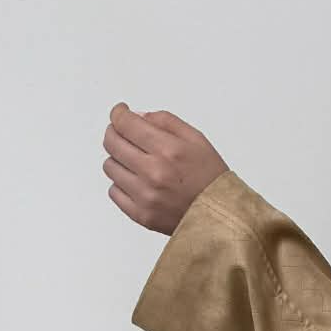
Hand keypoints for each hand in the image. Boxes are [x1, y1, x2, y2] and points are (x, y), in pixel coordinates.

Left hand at [103, 103, 228, 233]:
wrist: (221, 217)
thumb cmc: (211, 179)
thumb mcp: (196, 139)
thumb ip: (165, 121)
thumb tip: (138, 117)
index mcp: (168, 150)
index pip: (125, 123)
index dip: (118, 114)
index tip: (120, 113)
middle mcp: (153, 172)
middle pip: (112, 143)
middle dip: (115, 133)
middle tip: (123, 134)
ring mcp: (145, 195)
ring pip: (110, 167)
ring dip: (119, 160)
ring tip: (136, 162)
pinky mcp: (141, 215)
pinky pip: (114, 192)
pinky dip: (121, 184)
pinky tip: (137, 182)